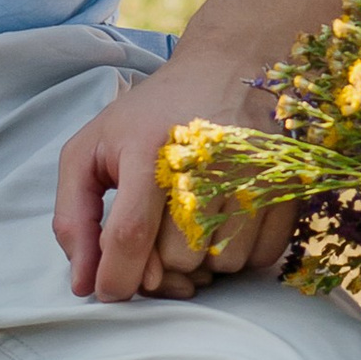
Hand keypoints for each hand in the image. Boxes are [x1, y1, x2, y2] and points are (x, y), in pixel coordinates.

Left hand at [53, 52, 296, 303]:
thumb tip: (84, 284)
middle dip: (158, 262)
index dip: (115, 277)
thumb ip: (74, 217)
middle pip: (177, 260)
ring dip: (201, 259)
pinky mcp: (286, 187)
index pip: (129, 236)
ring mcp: (253, 175)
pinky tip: (224, 220)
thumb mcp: (92, 149)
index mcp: (150, 148)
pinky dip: (239, 252)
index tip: (109, 290)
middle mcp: (207, 162)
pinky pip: (259, 258)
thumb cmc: (151, 116)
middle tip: (156, 233)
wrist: (227, 68)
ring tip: (190, 220)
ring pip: (220, 267)